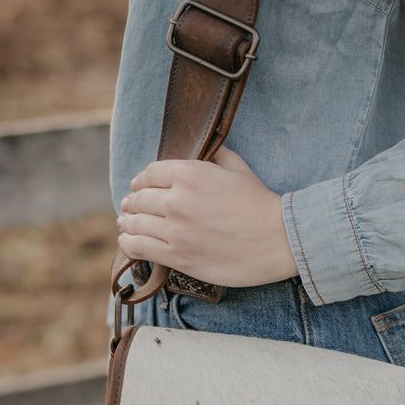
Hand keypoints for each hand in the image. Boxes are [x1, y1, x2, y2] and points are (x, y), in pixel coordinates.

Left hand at [116, 147, 296, 286]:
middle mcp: (177, 200)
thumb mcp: (237, 167)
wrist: (279, 239)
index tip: (139, 187)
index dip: (142, 181)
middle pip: (138, 199)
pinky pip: (139, 248)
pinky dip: (129, 244)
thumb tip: (203, 149)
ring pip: (135, 223)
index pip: (149, 173)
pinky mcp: (178, 256)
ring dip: (127, 223)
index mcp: (189, 173)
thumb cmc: (260, 204)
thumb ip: (213, 155)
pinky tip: (128, 242)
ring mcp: (176, 230)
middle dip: (133, 202)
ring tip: (125, 225)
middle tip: (129, 208)